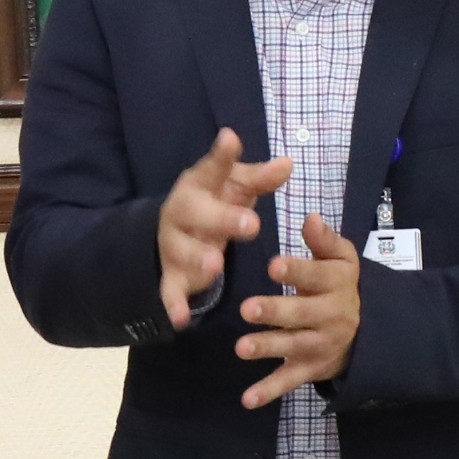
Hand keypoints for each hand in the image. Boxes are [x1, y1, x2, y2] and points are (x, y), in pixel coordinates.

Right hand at [157, 127, 292, 327]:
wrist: (177, 229)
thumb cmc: (217, 202)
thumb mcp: (237, 187)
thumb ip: (260, 178)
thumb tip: (288, 163)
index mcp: (200, 184)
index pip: (212, 167)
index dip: (222, 156)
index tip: (231, 139)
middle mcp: (182, 211)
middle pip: (197, 213)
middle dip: (222, 218)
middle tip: (251, 224)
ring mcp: (174, 244)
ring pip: (183, 251)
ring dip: (198, 259)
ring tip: (216, 266)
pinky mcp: (171, 274)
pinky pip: (170, 290)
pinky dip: (174, 304)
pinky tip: (181, 318)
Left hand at [237, 212, 358, 408]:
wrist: (372, 329)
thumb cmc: (343, 285)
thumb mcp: (343, 259)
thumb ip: (325, 240)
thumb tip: (310, 218)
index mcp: (335, 284)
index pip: (316, 276)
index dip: (296, 270)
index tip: (273, 264)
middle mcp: (329, 316)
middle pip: (300, 314)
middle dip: (274, 312)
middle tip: (246, 308)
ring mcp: (320, 344)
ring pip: (293, 347)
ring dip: (268, 348)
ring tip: (242, 348)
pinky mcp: (312, 368)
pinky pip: (290, 381)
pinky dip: (269, 391)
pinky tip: (248, 400)